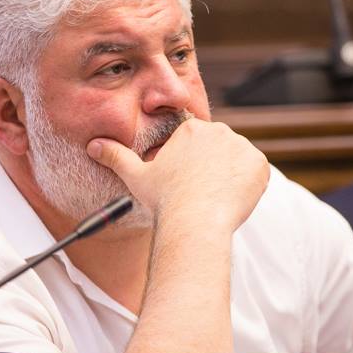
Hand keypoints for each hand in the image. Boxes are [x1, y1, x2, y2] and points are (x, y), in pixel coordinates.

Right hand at [87, 118, 268, 233]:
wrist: (195, 222)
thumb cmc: (165, 200)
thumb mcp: (136, 176)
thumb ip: (115, 156)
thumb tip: (93, 145)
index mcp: (191, 130)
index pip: (196, 144)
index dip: (192, 166)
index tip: (188, 184)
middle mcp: (219, 132)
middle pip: (219, 150)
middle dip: (212, 168)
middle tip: (201, 194)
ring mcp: (242, 147)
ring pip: (237, 161)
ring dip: (230, 176)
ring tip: (215, 198)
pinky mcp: (260, 165)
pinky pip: (256, 173)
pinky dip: (248, 185)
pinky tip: (231, 199)